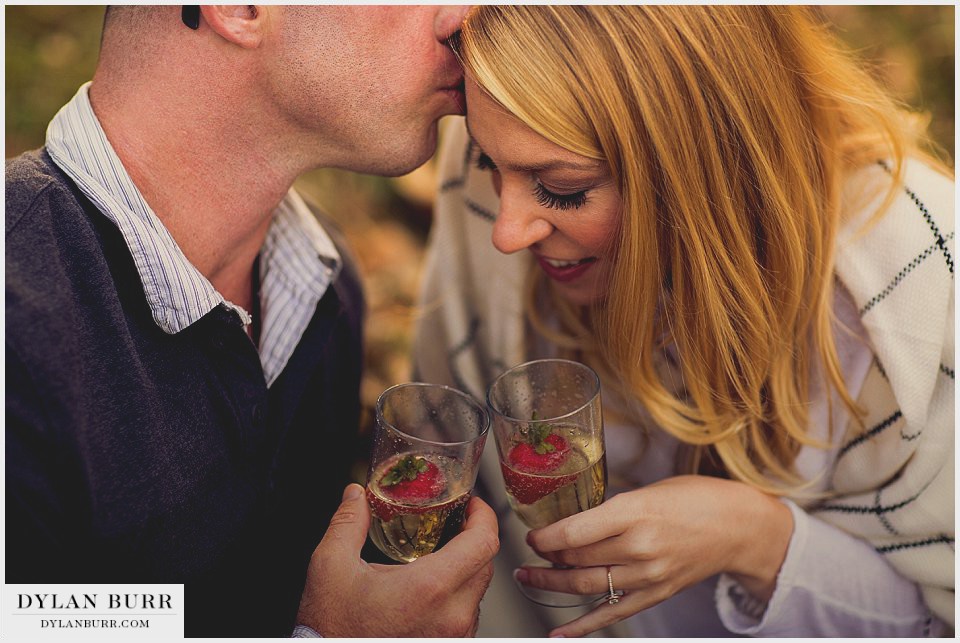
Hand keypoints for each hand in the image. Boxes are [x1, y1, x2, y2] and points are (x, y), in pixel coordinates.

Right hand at [296, 484, 498, 636]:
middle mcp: (452, 616)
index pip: (484, 542)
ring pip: (478, 591)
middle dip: (473, 539)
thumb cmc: (333, 627)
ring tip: (438, 558)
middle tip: (453, 525)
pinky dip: (457, 596)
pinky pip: (468, 614)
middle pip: (485, 564)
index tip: (471, 506)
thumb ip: (348, 523)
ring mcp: (455, 637)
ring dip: (465, 569)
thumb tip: (355, 495)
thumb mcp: (332, 567)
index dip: (483, 516)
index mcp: (429, 588)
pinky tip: (431, 591)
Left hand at [518, 475, 792, 636]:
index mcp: (634, 512)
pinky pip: (611, 614)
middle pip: (575, 558)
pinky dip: (582, 627)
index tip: (531, 534)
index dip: (544, 537)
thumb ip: (611, 508)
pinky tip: (559, 634)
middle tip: (529, 552)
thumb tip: (572, 521)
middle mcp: (638, 547)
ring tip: (528, 577)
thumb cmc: (694, 498)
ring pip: (586, 585)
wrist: (738, 527)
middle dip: (546, 556)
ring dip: (551, 583)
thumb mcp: (648, 490)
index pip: (573, 533)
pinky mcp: (655, 595)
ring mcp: (647, 576)